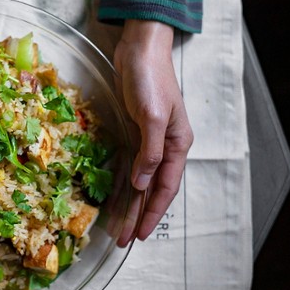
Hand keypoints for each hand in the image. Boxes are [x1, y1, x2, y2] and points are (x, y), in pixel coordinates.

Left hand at [113, 20, 193, 244]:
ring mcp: (147, 141)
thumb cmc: (150, 79)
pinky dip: (119, 184)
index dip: (153, 213)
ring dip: (127, 205)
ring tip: (117, 229)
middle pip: (150, 190)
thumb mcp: (154, 116)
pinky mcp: (132, 133)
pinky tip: (112, 199)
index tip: (141, 235)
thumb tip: (142, 184)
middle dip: (138, 216)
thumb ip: (150, 151)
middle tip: (124, 241)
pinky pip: (125, 166)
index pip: (165, 188)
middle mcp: (163, 147)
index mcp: (177, 145)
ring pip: (137, 182)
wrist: (140, 48)